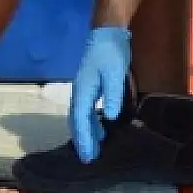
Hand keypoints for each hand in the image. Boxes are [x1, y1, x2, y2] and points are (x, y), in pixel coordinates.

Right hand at [67, 26, 131, 161]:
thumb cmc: (111, 52)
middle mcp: (80, 92)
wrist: (107, 33)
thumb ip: (113, 94)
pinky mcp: (91, 87)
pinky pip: (87, 110)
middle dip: (82, 140)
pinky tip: (101, 129)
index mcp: (83, 90)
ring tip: (95, 148)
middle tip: (89, 159)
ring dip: (87, 133)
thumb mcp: (115, 72)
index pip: (80, 119)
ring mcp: (84, 89)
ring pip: (81, 116)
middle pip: (77, 121)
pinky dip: (91, 122)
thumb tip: (109, 117)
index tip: (88, 156)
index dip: (84, 139)